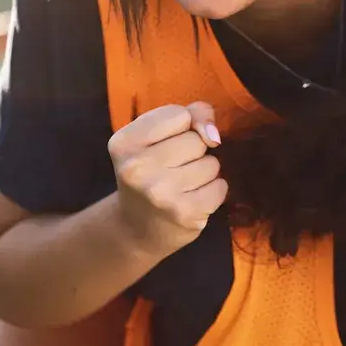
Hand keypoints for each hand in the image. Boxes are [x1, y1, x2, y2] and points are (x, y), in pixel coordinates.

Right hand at [107, 101, 225, 255]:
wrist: (136, 230)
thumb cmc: (151, 173)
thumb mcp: (155, 137)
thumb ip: (190, 116)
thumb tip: (213, 135)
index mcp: (124, 142)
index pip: (179, 115)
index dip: (181, 128)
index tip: (165, 145)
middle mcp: (137, 167)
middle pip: (197, 140)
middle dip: (193, 152)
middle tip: (172, 170)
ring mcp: (161, 192)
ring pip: (211, 163)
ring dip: (204, 173)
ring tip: (181, 186)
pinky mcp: (185, 213)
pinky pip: (220, 187)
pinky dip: (213, 192)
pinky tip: (192, 200)